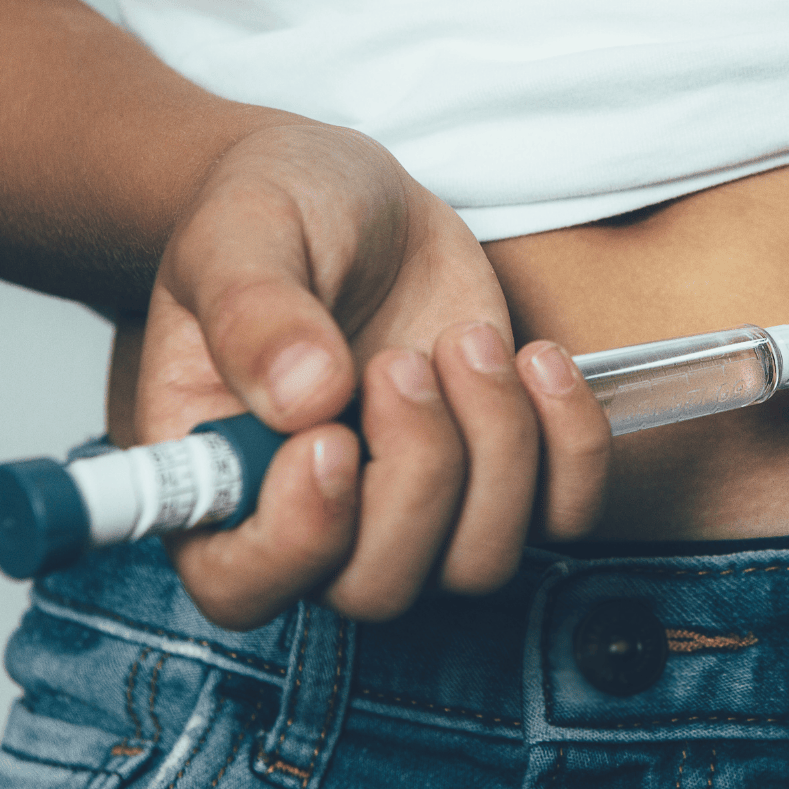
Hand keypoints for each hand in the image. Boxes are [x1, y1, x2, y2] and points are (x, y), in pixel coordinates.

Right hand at [135, 122, 610, 627]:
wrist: (354, 201)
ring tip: (465, 339)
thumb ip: (252, 311)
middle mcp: (315, 520)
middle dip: (417, 474)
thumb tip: (303, 398)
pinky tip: (537, 358)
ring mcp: (414, 511)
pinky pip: (564, 515)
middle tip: (403, 361)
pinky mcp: (497, 480)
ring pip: (479, 562)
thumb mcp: (240, 232)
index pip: (241, 586)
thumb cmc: (275, 217)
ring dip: (495, 446)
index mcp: (217, 481)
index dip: (297, 542)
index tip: (332, 440)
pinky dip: (571, 446)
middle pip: (378, 587)